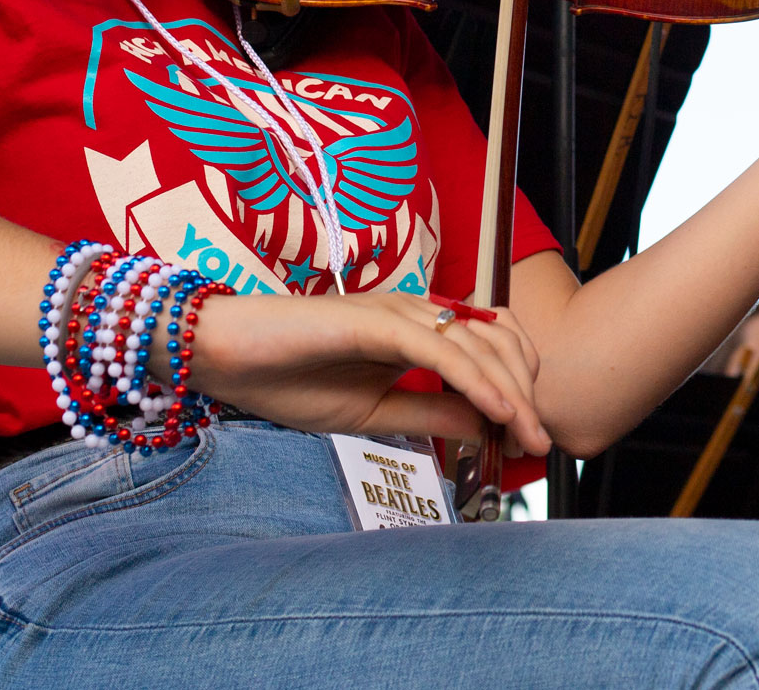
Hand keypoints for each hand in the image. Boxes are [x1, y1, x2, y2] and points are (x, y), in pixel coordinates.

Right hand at [185, 291, 549, 453]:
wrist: (222, 356)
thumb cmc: (287, 380)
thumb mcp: (372, 414)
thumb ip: (428, 416)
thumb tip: (483, 430)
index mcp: (417, 333)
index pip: (491, 350)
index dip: (516, 391)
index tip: (526, 440)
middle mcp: (417, 314)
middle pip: (499, 344)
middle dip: (526, 394)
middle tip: (536, 445)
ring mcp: (399, 312)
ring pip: (479, 347)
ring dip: (512, 393)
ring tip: (528, 436)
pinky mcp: (378, 321)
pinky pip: (442, 351)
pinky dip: (476, 380)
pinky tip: (497, 411)